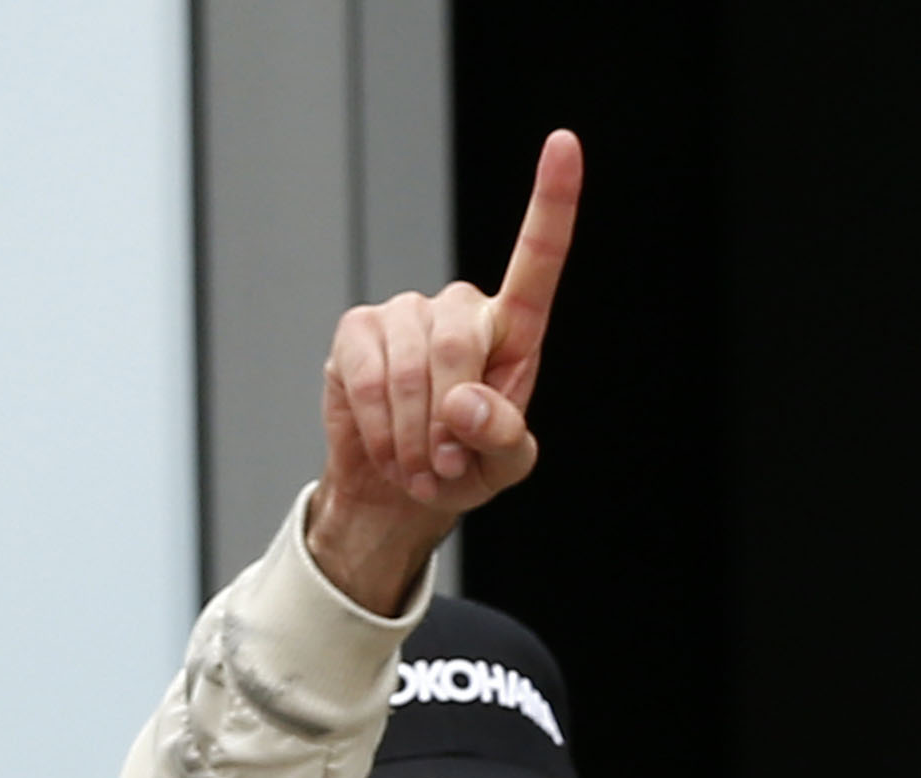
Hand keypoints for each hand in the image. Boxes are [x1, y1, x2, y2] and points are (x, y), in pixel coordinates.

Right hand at [305, 129, 579, 614]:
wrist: (395, 490)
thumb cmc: (461, 468)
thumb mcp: (502, 468)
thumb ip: (503, 440)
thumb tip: (464, 404)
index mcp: (513, 329)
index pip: (537, 257)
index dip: (552, 201)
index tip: (564, 142)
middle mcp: (459, 308)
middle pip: (457, 345)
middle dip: (446, 421)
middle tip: (441, 467)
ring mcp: (404, 315)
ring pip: (410, 368)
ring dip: (411, 436)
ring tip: (415, 465)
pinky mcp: (356, 334)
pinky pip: (366, 378)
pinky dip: (379, 427)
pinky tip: (386, 447)